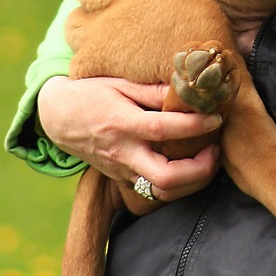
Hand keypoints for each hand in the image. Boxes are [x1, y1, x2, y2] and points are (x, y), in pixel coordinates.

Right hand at [37, 76, 221, 201]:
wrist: (59, 118)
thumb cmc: (92, 93)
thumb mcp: (120, 82)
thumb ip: (152, 90)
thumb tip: (186, 87)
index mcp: (122, 123)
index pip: (163, 129)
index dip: (194, 126)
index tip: (215, 117)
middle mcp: (123, 152)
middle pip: (166, 177)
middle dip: (199, 169)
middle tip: (215, 149)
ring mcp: (122, 170)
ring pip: (162, 192)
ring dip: (192, 181)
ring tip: (209, 158)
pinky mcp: (122, 180)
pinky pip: (154, 191)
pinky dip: (178, 184)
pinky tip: (191, 166)